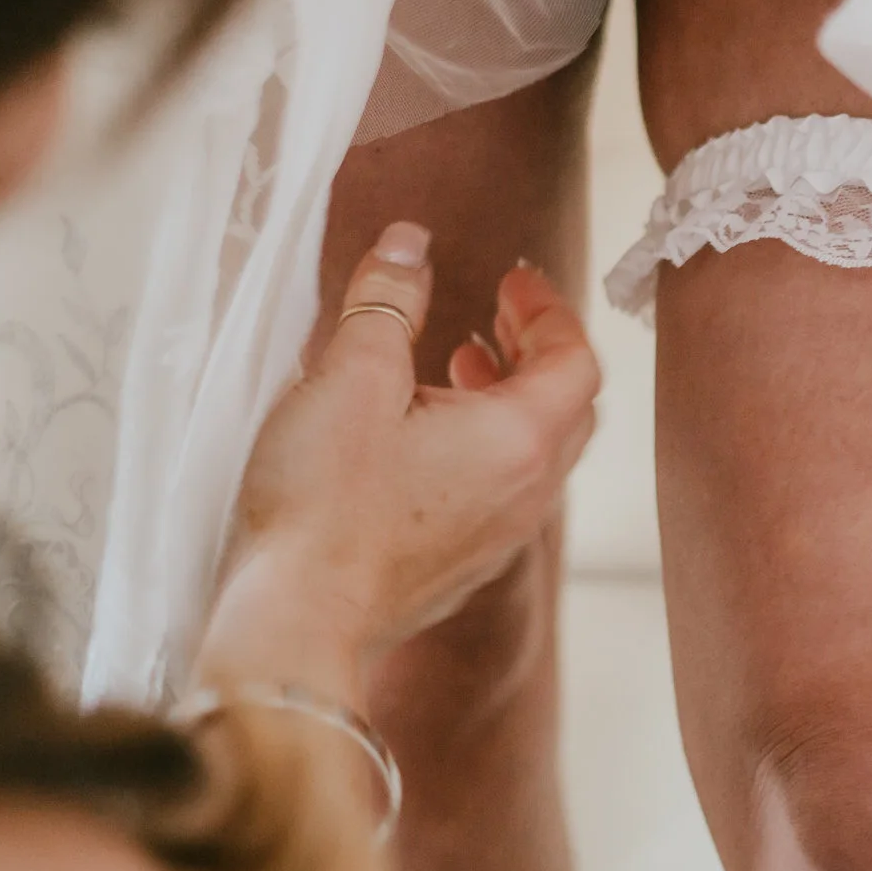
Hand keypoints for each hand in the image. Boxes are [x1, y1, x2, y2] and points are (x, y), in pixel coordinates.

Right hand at [194, 222, 599, 706]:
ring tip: (455, 366)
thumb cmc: (323, 503)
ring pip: (537, 453)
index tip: (511, 280)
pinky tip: (421, 437)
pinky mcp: (462, 569)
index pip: (576, 360)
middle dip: (536, 350)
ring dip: (509, 398)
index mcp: (520, 439)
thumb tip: (410, 245)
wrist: (296, 625)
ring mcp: (499, 539)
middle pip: (569, 406)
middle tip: (494, 316)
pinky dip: (485, 446)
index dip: (548, 310)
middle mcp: (528, 494)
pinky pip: (502, 493)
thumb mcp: (351, 376)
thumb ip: (387, 301)